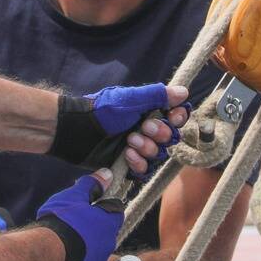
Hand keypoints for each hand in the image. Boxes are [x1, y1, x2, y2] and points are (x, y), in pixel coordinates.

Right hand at [33, 173, 121, 260]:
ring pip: (97, 248)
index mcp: (109, 221)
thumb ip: (92, 185)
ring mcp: (100, 260)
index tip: (90, 205)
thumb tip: (107, 174)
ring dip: (87, 244)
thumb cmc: (62, 221)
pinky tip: (67, 256)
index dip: (103, 206)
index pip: (115, 210)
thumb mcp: (74, 196)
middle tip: (76, 221)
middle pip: (106, 230)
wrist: (48, 253)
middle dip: (94, 226)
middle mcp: (109, 242)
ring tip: (68, 239)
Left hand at [50, 83, 190, 175]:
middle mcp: (146, 129)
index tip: (172, 116)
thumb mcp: (130, 100)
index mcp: (148, 110)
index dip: (178, 118)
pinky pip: (144, 169)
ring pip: (158, 154)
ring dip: (148, 149)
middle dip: (160, 134)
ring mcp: (137, 147)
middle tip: (144, 128)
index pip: (175, 116)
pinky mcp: (127, 164)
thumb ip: (156, 96)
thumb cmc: (102, 111)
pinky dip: (138, 163)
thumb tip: (184, 92)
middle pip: (169, 137)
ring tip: (130, 141)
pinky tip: (127, 155)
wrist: (76, 130)